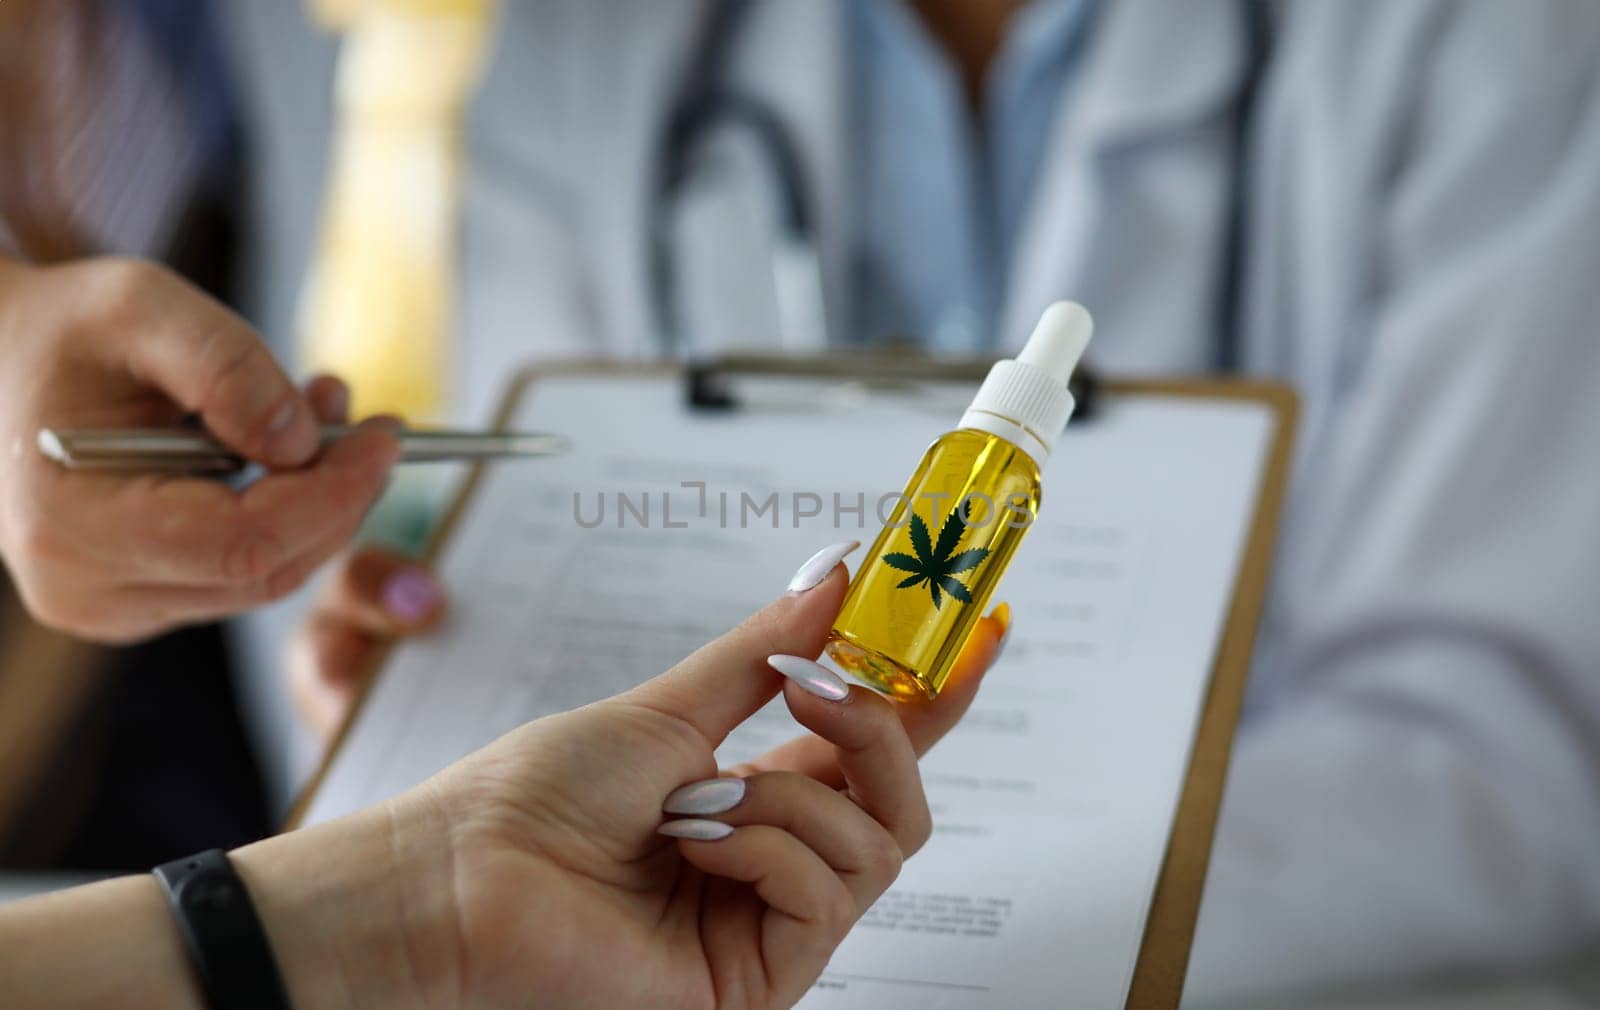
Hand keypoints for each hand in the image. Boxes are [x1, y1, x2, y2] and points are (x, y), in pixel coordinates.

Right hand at [0, 256, 400, 640]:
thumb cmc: (60, 331)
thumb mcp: (142, 306)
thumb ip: (227, 367)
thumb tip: (303, 442)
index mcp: (72, 525)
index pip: (241, 545)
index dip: (332, 497)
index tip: (385, 439)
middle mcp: (84, 588)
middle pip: (263, 571)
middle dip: (337, 499)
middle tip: (372, 427)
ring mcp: (109, 606)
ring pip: (262, 577)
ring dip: (317, 504)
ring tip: (324, 416)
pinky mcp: (137, 599)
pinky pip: (238, 572)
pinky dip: (283, 515)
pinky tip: (284, 451)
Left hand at [234, 544, 1008, 1009]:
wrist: (463, 877)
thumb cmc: (538, 797)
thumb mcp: (668, 706)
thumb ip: (765, 650)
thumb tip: (836, 573)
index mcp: (760, 795)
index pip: (875, 747)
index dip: (937, 692)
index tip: (982, 629)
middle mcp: (779, 860)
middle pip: (903, 799)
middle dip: (878, 728)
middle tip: (819, 684)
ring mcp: (773, 923)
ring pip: (874, 842)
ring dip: (782, 795)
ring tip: (691, 798)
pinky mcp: (765, 976)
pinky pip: (829, 894)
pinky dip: (767, 846)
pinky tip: (697, 844)